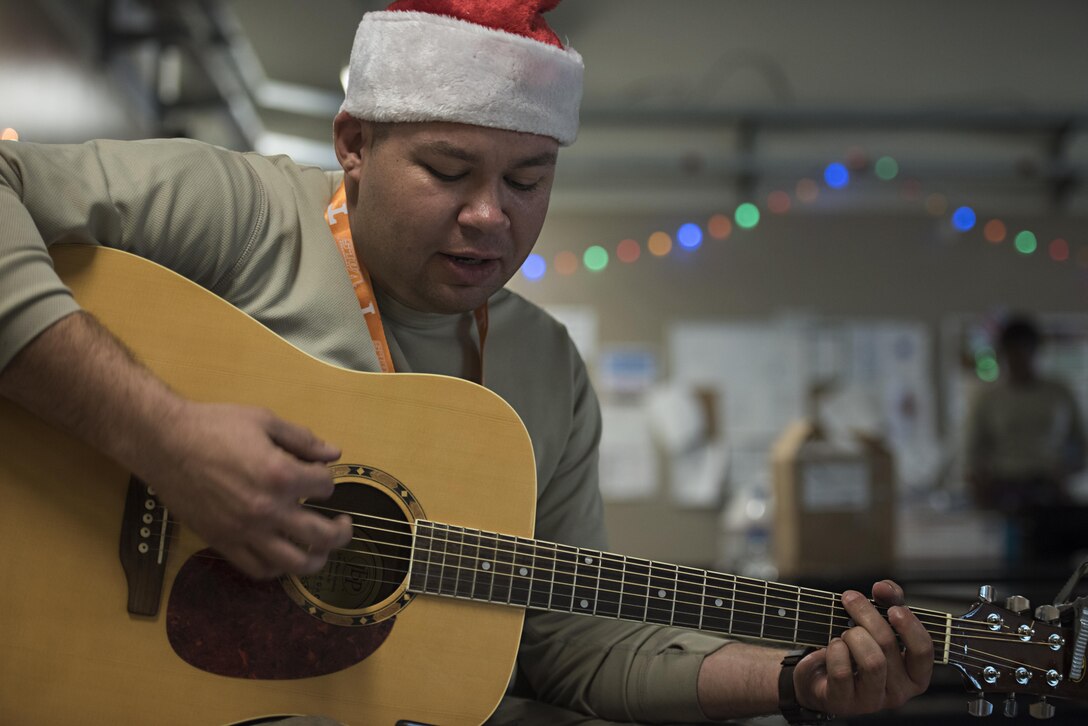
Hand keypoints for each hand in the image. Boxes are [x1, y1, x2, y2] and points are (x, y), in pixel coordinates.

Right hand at [142, 401, 353, 578]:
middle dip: (341, 531)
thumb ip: (303, 440)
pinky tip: (284, 557)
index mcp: (281, 474)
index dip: (326, 480)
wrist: (164, 442)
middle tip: (346, 525)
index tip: (317, 475)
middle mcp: (267, 509)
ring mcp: (245, 530)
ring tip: (322, 550)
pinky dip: (277, 569)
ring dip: (317, 559)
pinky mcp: (222, 542)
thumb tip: (334, 453)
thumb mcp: (265, 421)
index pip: (324, 487)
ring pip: (293, 562)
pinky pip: (257, 569)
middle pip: (321, 534)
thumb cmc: (214, 426)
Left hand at [793, 580, 932, 715]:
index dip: (910, 626)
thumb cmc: (857, 648)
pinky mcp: (845, 702)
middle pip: (888, 645)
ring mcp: (872, 701)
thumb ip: (889, 600)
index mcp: (915, 674)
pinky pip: (843, 671)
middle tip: (850, 599)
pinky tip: (833, 646)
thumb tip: (883, 587)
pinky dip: (835, 650)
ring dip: (852, 636)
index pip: (924, 651)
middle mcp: (899, 692)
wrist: (820, 675)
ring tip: (844, 633)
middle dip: (866, 614)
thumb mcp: (878, 621)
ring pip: (871, 660)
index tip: (893, 609)